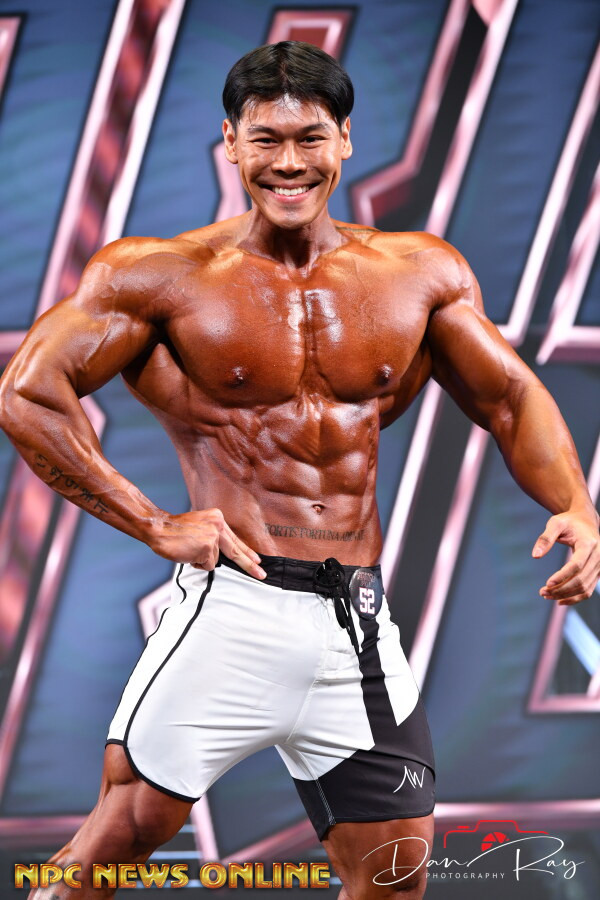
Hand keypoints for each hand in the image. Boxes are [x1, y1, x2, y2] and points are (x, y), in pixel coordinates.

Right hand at [148, 508, 265, 578]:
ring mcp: (213, 536)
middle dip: (249, 565)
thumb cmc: (176, 531)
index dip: (247, 552)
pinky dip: (196, 563)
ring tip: (188, 549)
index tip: (258, 561)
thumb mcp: (201, 527)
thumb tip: (225, 555)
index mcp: (218, 518)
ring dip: (201, 560)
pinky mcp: (207, 547)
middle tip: (261, 574)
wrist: (159, 528)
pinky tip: (187, 552)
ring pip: (214, 561)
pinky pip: (206, 565)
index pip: (235, 539)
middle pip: (236, 551)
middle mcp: (219, 525)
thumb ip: (214, 537)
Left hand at [532, 510, 599, 604]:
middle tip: (542, 592)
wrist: (585, 521)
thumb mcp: (555, 523)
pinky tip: (559, 600)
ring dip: (566, 595)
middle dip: (561, 589)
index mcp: (589, 544)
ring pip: (585, 588)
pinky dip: (575, 598)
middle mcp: (599, 556)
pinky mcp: (598, 572)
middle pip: (580, 579)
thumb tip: (535, 556)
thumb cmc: (568, 522)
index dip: (562, 576)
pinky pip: (588, 590)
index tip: (547, 584)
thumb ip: (545, 538)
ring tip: (546, 595)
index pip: (576, 565)